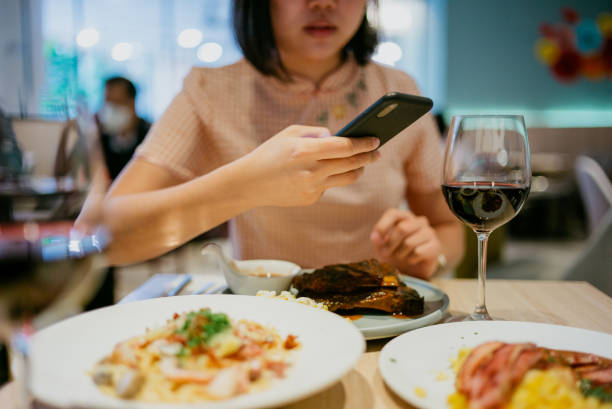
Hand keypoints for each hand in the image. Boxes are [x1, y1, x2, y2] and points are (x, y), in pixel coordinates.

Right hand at [238, 125, 379, 206]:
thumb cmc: (270, 153)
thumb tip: (338, 137)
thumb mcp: (289, 134)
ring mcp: (312, 188)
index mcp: (305, 150)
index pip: (345, 147)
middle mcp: (311, 171)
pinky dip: (331, 178)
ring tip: (361, 163)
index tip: (376, 139)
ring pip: (347, 178)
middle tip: (377, 152)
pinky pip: (329, 186)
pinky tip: (325, 173)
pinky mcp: (310, 199)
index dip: (364, 143)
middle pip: (352, 164)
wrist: (250, 184)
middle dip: (368, 157)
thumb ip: (316, 132)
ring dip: (358, 169)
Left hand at [370, 209, 442, 278]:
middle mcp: (418, 221)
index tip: (375, 241)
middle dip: (390, 244)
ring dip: (400, 254)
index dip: (382, 226)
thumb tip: (376, 238)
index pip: (393, 214)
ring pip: (409, 243)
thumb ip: (378, 239)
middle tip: (385, 254)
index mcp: (404, 216)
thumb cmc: (395, 251)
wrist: (414, 266)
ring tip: (400, 256)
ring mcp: (429, 232)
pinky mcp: (436, 245)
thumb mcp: (382, 245)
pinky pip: (418, 252)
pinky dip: (410, 259)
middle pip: (402, 229)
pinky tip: (411, 260)